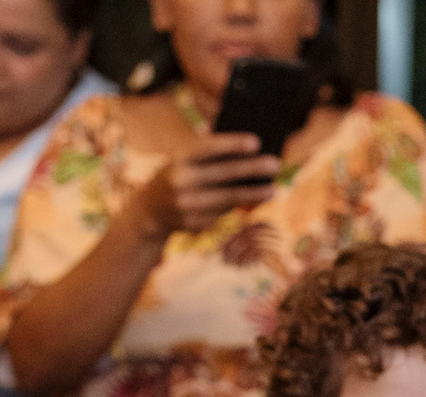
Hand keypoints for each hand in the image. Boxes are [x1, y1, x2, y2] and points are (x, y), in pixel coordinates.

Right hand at [129, 132, 278, 241]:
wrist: (150, 210)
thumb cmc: (178, 176)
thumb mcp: (185, 162)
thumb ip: (210, 157)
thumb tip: (249, 156)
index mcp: (178, 160)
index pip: (208, 149)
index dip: (232, 145)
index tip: (256, 142)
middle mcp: (180, 182)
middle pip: (222, 175)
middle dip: (251, 170)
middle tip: (275, 164)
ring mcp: (185, 206)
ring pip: (226, 199)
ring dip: (252, 194)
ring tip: (272, 190)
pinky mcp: (192, 224)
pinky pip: (221, 214)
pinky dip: (236, 207)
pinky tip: (251, 201)